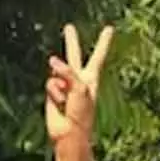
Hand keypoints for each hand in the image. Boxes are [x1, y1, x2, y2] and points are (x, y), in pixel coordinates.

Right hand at [46, 23, 114, 156]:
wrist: (69, 133)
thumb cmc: (81, 113)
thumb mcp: (79, 88)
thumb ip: (67, 71)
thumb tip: (52, 61)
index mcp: (91, 78)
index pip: (98, 56)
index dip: (103, 42)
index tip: (109, 29)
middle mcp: (77, 79)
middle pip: (74, 56)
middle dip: (71, 42)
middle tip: (69, 27)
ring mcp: (63, 85)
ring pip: (56, 72)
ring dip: (61, 86)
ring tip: (67, 101)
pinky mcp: (52, 93)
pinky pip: (49, 84)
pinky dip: (54, 93)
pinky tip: (59, 104)